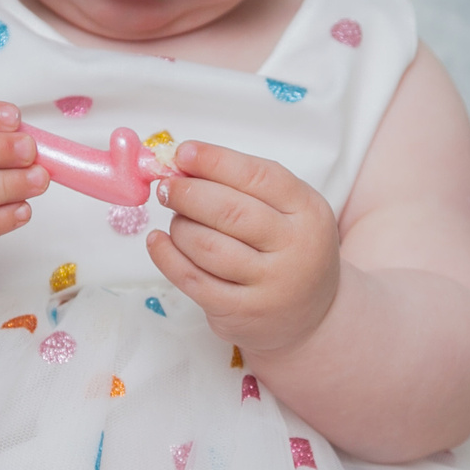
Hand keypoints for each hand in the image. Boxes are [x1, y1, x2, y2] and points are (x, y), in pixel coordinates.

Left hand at [146, 142, 339, 354]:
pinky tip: (158, 242)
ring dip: (180, 226)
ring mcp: (269, 284)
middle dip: (188, 194)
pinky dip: (167, 256)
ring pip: (207, 246)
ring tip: (176, 219)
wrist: (311, 316)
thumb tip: (183, 165)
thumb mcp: (287, 211)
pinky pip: (193, 280)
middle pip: (230, 212)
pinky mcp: (241, 313)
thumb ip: (245, 186)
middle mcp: (294, 248)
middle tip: (166, 188)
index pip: (259, 176)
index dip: (215, 161)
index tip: (182, 153)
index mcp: (308, 210)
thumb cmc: (289, 250)